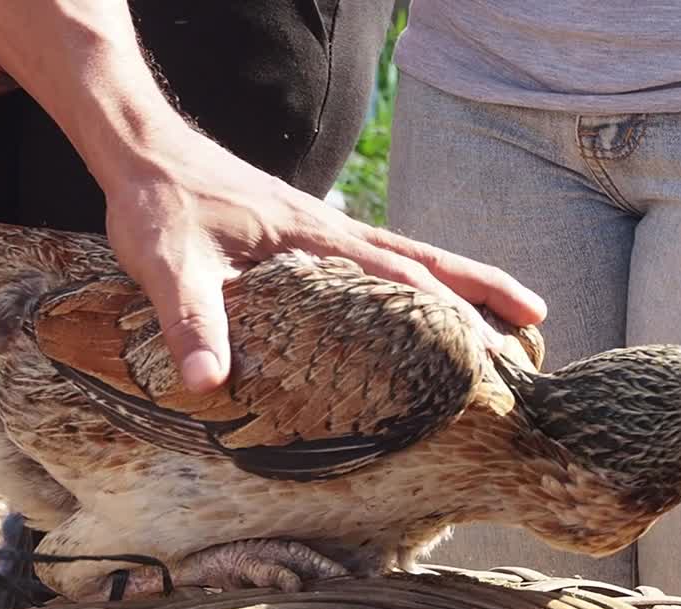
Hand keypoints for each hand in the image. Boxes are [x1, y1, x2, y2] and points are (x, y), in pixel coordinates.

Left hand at [102, 122, 547, 391]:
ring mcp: (321, 228)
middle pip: (426, 259)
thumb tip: (212, 386)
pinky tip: (413, 299)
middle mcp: (331, 229)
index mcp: (314, 238)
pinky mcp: (303, 231)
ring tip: (502, 309)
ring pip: (408, 254)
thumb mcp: (171, 267)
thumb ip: (193, 322)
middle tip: (537, 323)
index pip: (402, 277)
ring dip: (457, 280)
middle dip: (484, 290)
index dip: (452, 311)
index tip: (497, 345)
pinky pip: (376, 255)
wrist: (143, 150)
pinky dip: (412, 276)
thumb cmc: (159, 205)